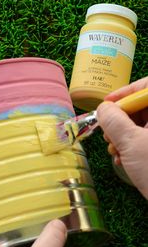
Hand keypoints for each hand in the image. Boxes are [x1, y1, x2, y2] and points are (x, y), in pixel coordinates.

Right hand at [97, 77, 147, 198]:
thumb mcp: (130, 143)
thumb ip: (113, 120)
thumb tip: (103, 108)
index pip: (147, 87)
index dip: (126, 92)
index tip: (107, 104)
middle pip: (143, 107)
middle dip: (121, 119)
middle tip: (108, 134)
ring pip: (142, 124)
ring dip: (123, 136)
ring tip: (114, 151)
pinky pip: (146, 138)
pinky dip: (131, 146)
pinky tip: (122, 159)